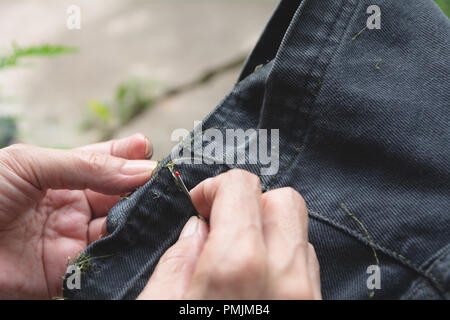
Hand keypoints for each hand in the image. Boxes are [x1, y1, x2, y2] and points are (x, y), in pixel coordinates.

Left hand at [0, 134, 156, 298]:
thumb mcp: (29, 163)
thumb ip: (87, 165)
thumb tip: (140, 167)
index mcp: (61, 176)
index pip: (105, 164)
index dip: (130, 156)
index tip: (153, 150)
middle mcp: (72, 207)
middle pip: (119, 196)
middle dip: (145, 188)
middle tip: (173, 182)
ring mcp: (73, 240)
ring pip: (120, 227)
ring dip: (144, 218)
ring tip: (171, 207)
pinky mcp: (69, 273)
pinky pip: (107, 261)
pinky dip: (130, 251)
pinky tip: (151, 239)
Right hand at [139, 169, 320, 299]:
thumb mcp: (156, 307)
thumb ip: (176, 262)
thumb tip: (198, 231)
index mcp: (238, 266)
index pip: (242, 186)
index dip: (214, 188)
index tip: (201, 207)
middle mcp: (286, 277)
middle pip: (284, 200)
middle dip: (251, 203)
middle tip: (222, 227)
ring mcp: (309, 297)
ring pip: (299, 234)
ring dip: (267, 234)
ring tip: (237, 262)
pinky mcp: (319, 309)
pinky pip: (306, 269)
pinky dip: (281, 262)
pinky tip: (255, 285)